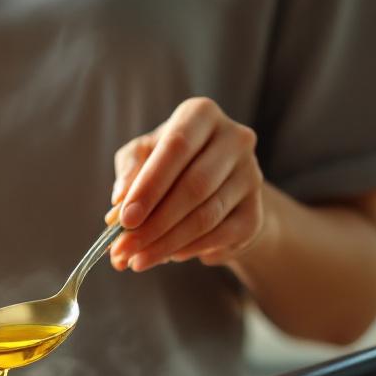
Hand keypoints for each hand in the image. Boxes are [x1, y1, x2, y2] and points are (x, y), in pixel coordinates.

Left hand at [106, 97, 266, 270]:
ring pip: (207, 216)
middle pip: (194, 186)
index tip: (124, 219)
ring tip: (137, 260)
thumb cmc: (169, 164)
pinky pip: (221, 236)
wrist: (214, 187)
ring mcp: (251, 175)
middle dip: (154, 224)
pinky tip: (167, 256)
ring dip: (167, 243)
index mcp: (201, 115)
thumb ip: (129, 173)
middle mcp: (234, 139)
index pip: (176, 147)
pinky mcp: (256, 211)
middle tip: (124, 249)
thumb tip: (119, 204)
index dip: (149, 186)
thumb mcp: (142, 157)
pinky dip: (190, 249)